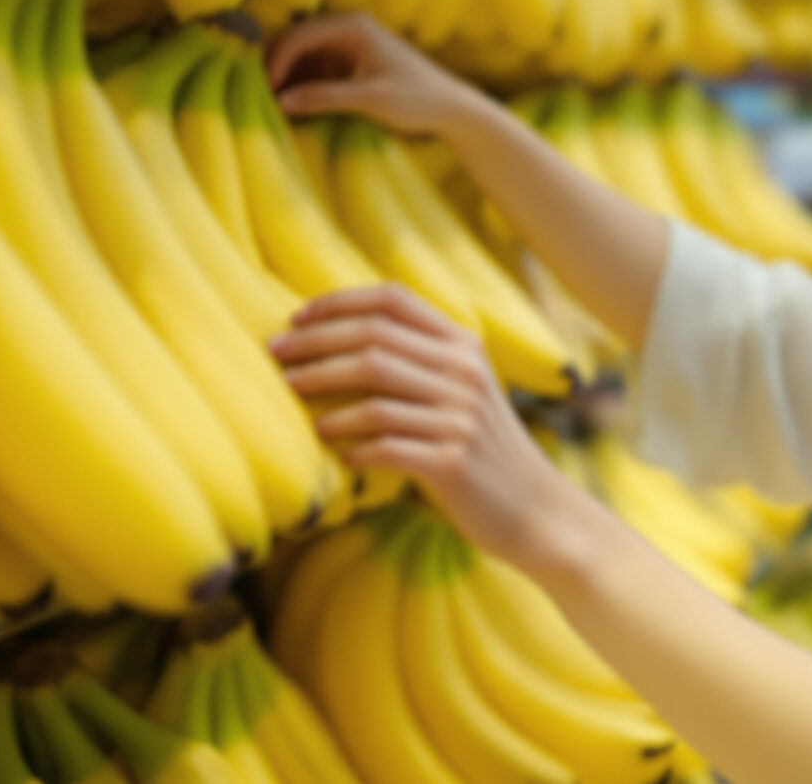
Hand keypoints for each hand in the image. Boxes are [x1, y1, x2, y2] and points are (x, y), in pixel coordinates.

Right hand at [267, 14, 486, 139]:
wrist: (449, 107)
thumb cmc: (417, 98)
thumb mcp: (371, 99)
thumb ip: (326, 97)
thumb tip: (282, 101)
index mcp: (352, 26)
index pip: (299, 36)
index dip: (277, 61)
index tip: (266, 91)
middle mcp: (345, 29)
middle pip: (293, 42)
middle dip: (274, 68)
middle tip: (258, 98)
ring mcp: (344, 47)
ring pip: (299, 59)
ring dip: (284, 79)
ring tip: (268, 106)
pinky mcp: (345, 65)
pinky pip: (311, 72)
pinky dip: (298, 87)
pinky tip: (288, 108)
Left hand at [270, 285, 595, 569]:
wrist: (537, 511)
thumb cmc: (483, 448)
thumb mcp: (462, 389)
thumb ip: (419, 359)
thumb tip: (338, 338)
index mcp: (463, 344)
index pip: (392, 299)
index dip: (337, 302)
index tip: (294, 318)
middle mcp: (464, 372)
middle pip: (372, 340)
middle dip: (314, 345)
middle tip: (274, 357)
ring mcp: (460, 417)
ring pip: (372, 391)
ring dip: (322, 391)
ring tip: (291, 397)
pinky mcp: (451, 461)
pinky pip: (384, 444)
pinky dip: (350, 444)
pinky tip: (333, 448)